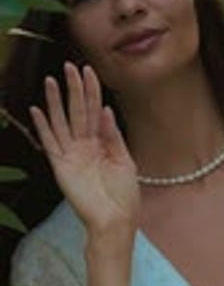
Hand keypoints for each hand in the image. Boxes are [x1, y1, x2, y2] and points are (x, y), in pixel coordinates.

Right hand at [30, 63, 139, 233]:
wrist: (116, 219)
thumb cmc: (124, 194)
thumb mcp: (124, 161)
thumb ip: (113, 135)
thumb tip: (104, 109)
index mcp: (103, 143)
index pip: (95, 111)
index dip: (92, 91)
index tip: (89, 70)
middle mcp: (85, 146)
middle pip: (77, 111)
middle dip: (74, 89)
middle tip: (69, 66)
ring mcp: (72, 155)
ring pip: (61, 122)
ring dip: (55, 102)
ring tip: (50, 80)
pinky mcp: (61, 166)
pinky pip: (50, 142)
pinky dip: (43, 126)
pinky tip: (37, 110)